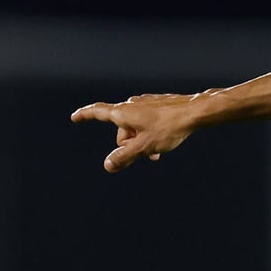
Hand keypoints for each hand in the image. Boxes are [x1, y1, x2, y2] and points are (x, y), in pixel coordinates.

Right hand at [71, 93, 197, 172]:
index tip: (75, 117)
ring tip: (158, 150)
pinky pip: (147, 123)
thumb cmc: (169, 127)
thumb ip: (125, 157)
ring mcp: (146, 104)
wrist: (196, 112)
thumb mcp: (144, 146)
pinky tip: (164, 141)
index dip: (85, 115)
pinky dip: (150, 134)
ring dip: (142, 141)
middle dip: (130, 145)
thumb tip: (108, 166)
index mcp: (123, 113)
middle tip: (148, 153)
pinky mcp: (158, 106)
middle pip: (121, 131)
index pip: (98, 112)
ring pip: (136, 129)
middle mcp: (132, 105)